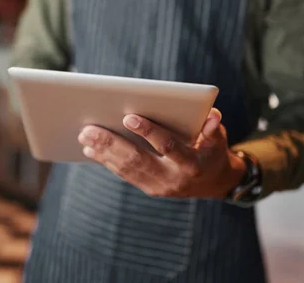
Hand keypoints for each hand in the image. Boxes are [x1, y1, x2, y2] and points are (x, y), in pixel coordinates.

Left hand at [77, 108, 246, 198]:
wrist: (214, 183)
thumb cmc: (213, 151)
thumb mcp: (218, 139)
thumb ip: (212, 128)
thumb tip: (212, 115)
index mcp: (192, 164)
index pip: (167, 146)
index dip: (148, 132)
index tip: (128, 117)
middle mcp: (173, 179)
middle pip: (138, 160)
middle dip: (112, 144)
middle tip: (89, 130)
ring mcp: (159, 187)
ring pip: (127, 170)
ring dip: (103, 153)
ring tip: (85, 137)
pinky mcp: (150, 189)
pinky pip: (126, 175)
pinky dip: (107, 162)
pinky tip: (91, 151)